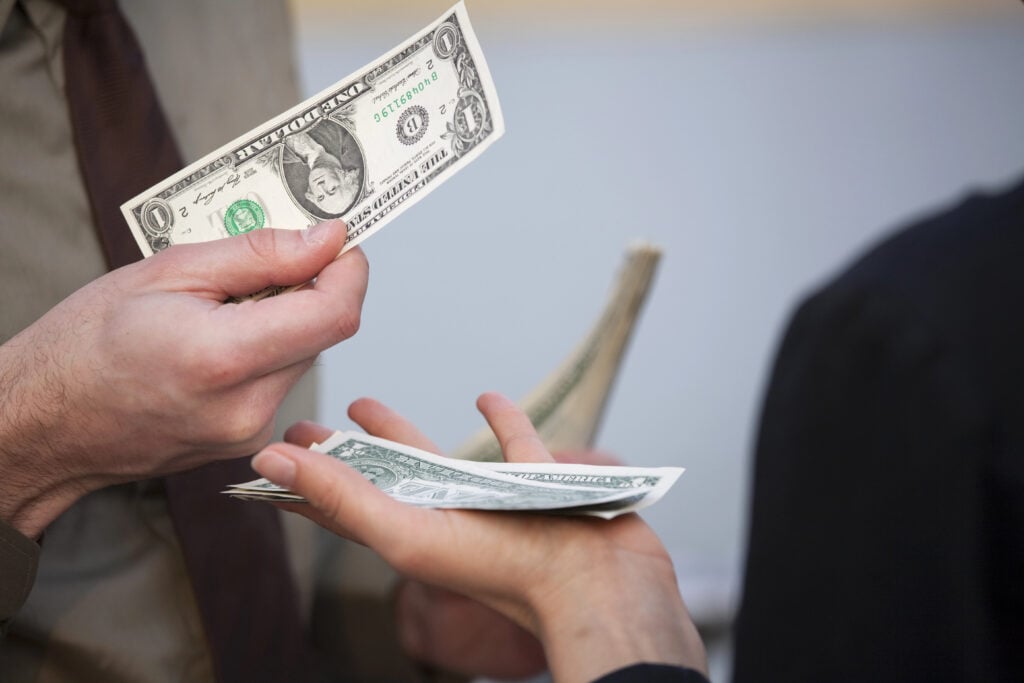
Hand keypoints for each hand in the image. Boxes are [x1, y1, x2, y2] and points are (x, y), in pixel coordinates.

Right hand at [0, 221, 367, 537]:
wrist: (44, 423)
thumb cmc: (85, 345)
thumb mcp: (168, 272)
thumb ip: (260, 255)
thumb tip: (327, 240)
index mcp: (223, 359)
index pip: (335, 314)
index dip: (348, 270)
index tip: (336, 241)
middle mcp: (246, 408)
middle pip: (323, 333)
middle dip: (308, 289)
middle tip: (259, 264)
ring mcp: (247, 434)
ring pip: (303, 356)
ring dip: (284, 321)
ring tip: (220, 309)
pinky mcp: (244, 442)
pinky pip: (279, 382)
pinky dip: (264, 352)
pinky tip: (216, 344)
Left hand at [283, 418, 546, 679]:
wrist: (597, 584)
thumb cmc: (505, 569)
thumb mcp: (407, 531)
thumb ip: (341, 496)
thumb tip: (269, 461)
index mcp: (405, 532)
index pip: (335, 505)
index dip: (297, 483)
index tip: (266, 455)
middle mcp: (443, 517)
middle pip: (374, 479)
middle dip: (339, 454)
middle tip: (307, 426)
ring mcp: (490, 501)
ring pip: (435, 460)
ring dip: (399, 435)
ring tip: (367, 407)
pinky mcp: (537, 483)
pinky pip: (512, 443)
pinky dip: (500, 419)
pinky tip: (487, 399)